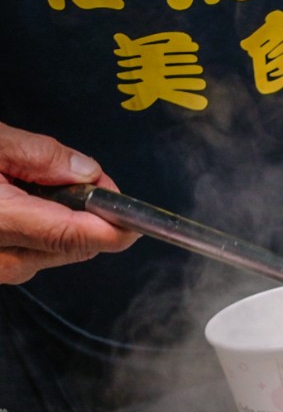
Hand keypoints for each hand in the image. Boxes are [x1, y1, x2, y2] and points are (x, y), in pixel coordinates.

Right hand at [0, 122, 136, 283]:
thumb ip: (38, 155)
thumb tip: (86, 172)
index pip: (78, 236)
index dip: (117, 225)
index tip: (136, 212)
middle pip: (75, 248)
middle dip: (91, 215)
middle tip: (79, 176)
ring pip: (54, 254)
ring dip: (63, 222)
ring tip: (31, 183)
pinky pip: (28, 256)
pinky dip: (38, 232)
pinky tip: (17, 201)